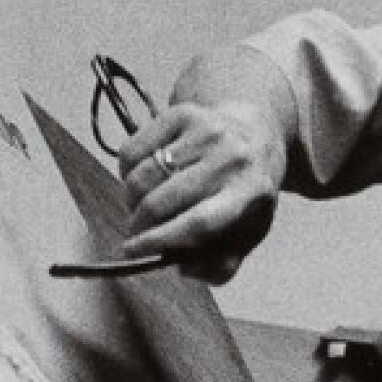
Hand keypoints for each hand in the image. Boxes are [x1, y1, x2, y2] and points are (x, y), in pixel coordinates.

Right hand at [118, 96, 288, 282]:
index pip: (198, 222)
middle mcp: (230, 157)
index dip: (160, 240)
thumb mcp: (248, 232)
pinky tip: (141, 180)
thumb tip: (183, 268)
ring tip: (140, 207)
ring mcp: (205, 131)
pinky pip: (132, 150)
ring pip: (142, 175)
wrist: (255, 133)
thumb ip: (222, 264)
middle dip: (140, 224)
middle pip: (163, 199)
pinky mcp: (181, 113)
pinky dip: (126, 172)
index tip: (132, 252)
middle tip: (136, 234)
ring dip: (131, 200)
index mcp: (251, 192)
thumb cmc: (246, 192)